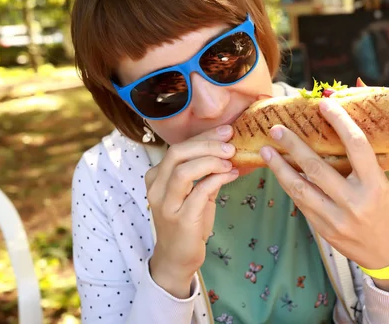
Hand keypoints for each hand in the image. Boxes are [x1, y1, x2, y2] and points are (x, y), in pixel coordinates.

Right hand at [145, 125, 238, 297]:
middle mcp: (156, 188)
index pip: (178, 147)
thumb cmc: (187, 221)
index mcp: (156, 177)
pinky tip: (231, 175)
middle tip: (231, 144)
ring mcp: (166, 205)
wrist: (177, 258)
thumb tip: (227, 149)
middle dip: (207, 144)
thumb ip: (205, 172)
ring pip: (184, 171)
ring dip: (211, 161)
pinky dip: (217, 179)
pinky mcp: (180, 220)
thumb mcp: (194, 192)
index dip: (204, 137)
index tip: (226, 131)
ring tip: (230, 160)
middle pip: (177, 154)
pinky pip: (199, 192)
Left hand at [260, 98, 388, 291]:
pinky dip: (289, 185)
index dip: (339, 121)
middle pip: (317, 167)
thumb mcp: (382, 182)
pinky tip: (279, 172)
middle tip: (276, 129)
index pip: (356, 146)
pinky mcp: (324, 230)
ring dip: (279, 168)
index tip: (324, 104)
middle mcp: (355, 202)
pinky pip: (301, 203)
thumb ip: (362, 156)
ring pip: (300, 188)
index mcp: (375, 185)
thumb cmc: (388, 210)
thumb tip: (344, 119)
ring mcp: (337, 219)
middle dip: (293, 146)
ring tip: (266, 151)